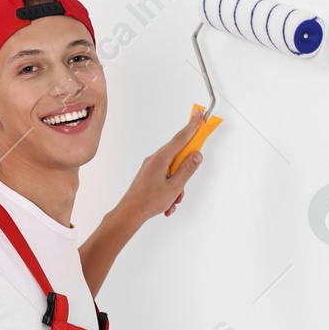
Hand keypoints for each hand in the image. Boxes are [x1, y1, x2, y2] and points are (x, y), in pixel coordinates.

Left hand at [120, 106, 207, 222]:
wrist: (130, 213)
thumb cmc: (147, 201)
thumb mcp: (174, 186)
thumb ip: (187, 169)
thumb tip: (196, 156)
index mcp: (160, 159)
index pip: (180, 138)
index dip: (192, 127)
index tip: (199, 116)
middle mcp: (154, 160)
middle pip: (178, 155)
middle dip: (186, 169)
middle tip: (190, 174)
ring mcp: (151, 167)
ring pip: (173, 170)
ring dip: (178, 185)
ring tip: (174, 198)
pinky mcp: (149, 175)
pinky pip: (166, 178)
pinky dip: (170, 190)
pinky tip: (168, 203)